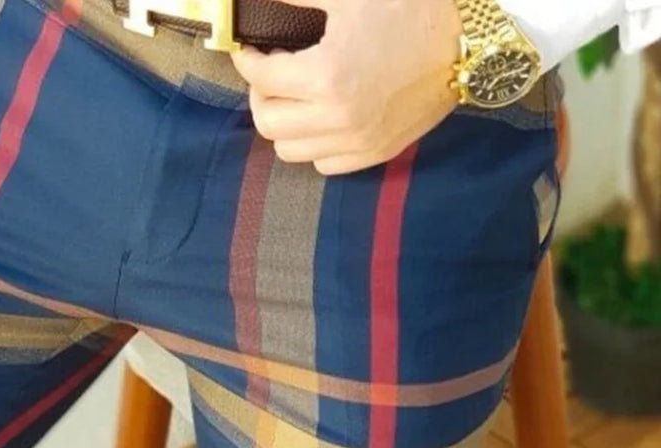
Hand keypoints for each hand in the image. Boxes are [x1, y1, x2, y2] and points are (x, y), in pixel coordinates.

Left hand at [232, 0, 463, 173]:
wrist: (467, 42)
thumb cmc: (411, 9)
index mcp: (326, 76)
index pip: (261, 78)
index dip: (248, 59)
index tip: (251, 49)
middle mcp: (337, 119)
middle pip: (268, 122)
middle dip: (262, 94)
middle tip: (272, 73)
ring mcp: (356, 142)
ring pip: (290, 150)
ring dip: (284, 122)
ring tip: (295, 96)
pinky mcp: (374, 154)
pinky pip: (323, 164)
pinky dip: (314, 143)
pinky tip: (323, 116)